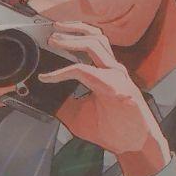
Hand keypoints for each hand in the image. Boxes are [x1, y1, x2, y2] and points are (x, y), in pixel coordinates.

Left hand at [38, 22, 171, 175]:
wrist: (134, 146)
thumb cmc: (114, 130)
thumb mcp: (78, 115)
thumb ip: (63, 103)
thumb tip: (41, 98)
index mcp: (107, 73)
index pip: (92, 45)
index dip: (71, 40)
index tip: (50, 42)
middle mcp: (113, 70)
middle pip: (95, 37)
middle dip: (72, 29)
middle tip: (52, 30)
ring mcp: (116, 77)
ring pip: (95, 44)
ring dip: (71, 40)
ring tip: (55, 39)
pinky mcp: (116, 87)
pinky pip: (86, 72)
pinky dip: (65, 71)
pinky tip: (50, 76)